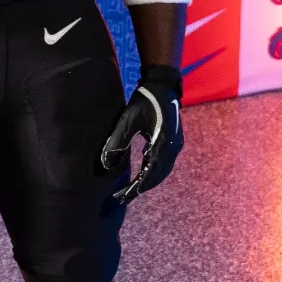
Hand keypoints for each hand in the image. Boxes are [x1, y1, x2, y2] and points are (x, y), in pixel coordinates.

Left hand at [98, 65, 182, 205]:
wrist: (163, 85)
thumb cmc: (144, 102)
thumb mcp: (127, 122)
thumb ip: (117, 142)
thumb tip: (106, 163)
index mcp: (163, 146)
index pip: (149, 175)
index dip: (135, 188)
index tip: (122, 196)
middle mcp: (173, 149)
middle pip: (157, 176)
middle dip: (141, 187)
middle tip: (125, 196)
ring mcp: (175, 145)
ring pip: (162, 170)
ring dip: (148, 179)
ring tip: (133, 187)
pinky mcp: (173, 140)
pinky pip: (164, 161)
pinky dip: (153, 168)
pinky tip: (143, 167)